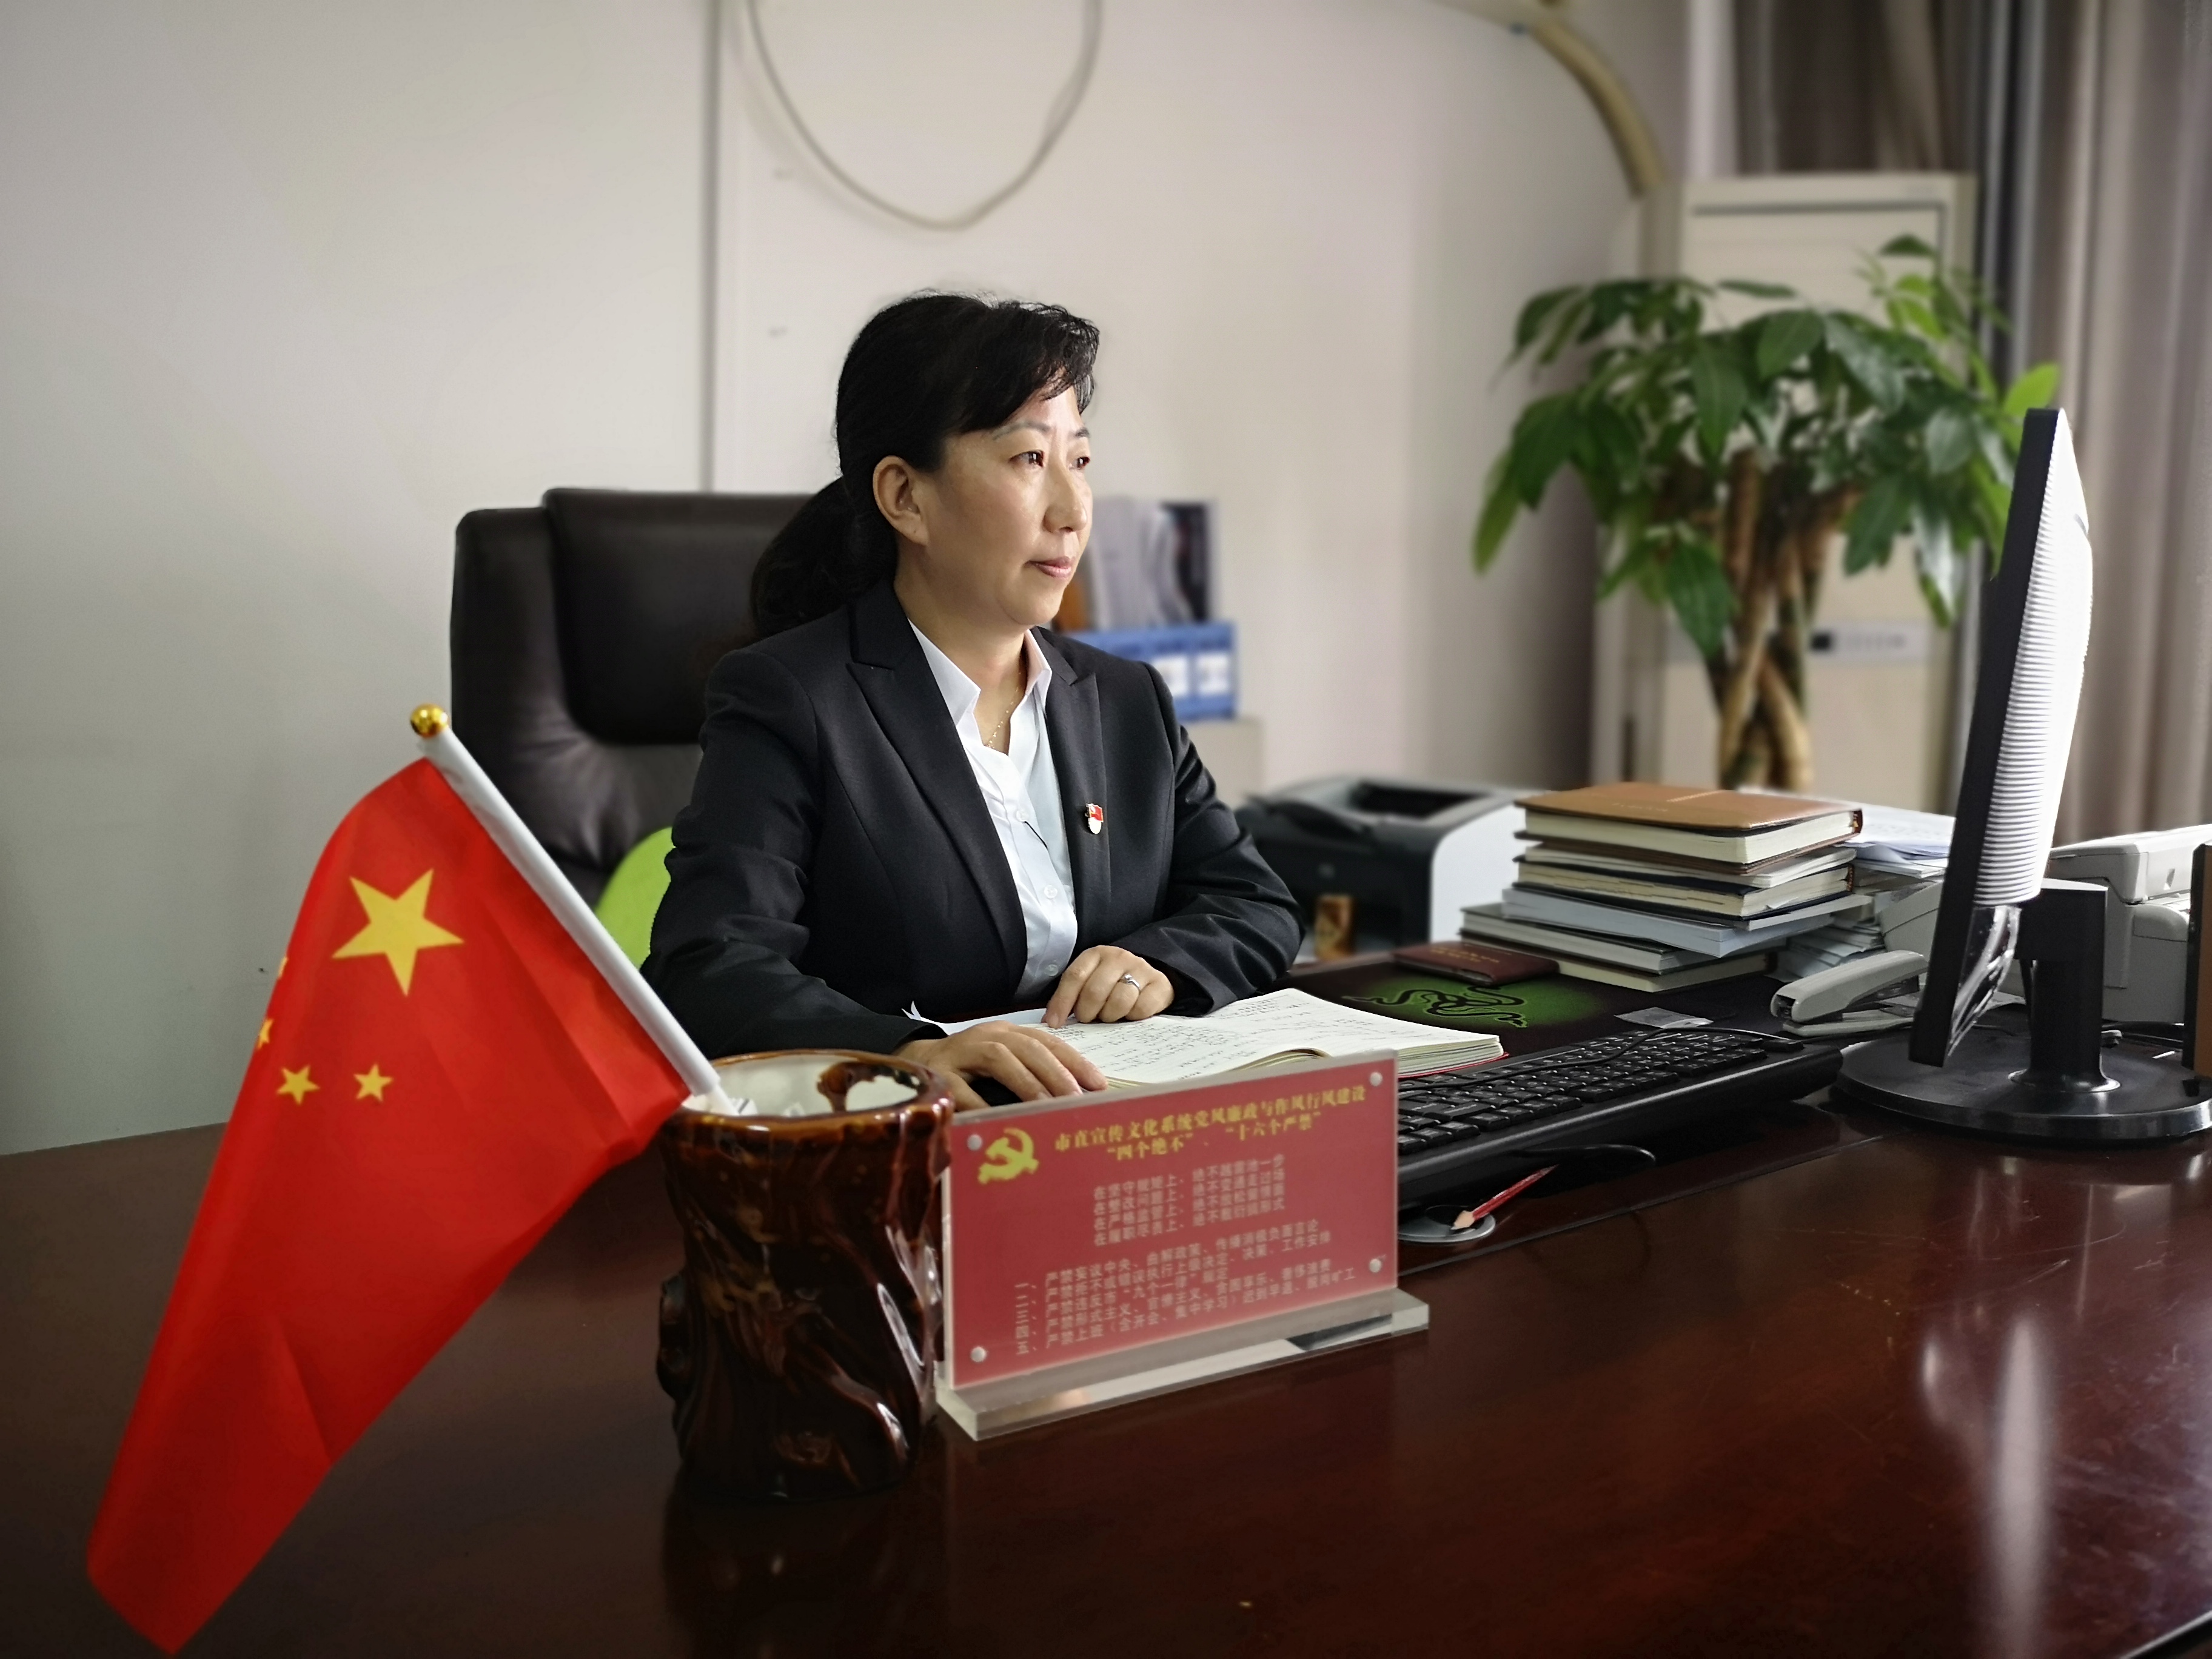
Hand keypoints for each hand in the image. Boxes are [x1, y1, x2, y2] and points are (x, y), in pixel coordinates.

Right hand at [897, 1022, 1106, 1112]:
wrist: (913, 1064)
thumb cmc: (966, 1070)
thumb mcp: (1001, 1064)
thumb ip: (1031, 1074)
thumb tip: (1073, 1099)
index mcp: (1006, 1033)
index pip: (1046, 1041)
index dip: (1074, 1060)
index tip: (1098, 1083)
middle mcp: (986, 1036)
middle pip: (1028, 1047)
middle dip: (1056, 1072)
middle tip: (1077, 1097)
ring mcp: (961, 1052)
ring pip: (999, 1059)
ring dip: (1027, 1083)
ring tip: (1049, 1105)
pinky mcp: (938, 1073)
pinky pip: (962, 1089)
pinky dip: (981, 1102)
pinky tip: (1000, 1119)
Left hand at [1044, 947, 1174, 1027]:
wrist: (1149, 978)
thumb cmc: (1111, 984)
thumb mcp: (1089, 982)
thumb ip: (1070, 997)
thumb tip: (1051, 1021)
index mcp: (1095, 955)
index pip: (1074, 977)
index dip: (1062, 1002)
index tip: (1055, 1023)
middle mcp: (1118, 957)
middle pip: (1095, 992)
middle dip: (1087, 1013)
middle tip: (1089, 1019)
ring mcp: (1140, 968)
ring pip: (1119, 1001)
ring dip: (1110, 1016)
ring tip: (1109, 1016)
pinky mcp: (1159, 983)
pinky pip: (1141, 1009)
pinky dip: (1133, 1017)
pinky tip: (1130, 1014)